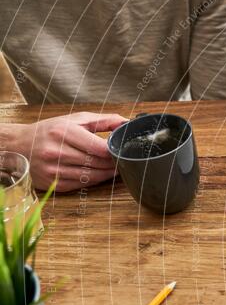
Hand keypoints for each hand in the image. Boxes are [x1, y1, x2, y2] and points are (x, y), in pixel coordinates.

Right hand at [9, 112, 126, 191]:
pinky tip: (100, 174)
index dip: (115, 152)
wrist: (18, 145)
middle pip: (98, 163)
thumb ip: (103, 121)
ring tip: (115, 168)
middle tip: (123, 161)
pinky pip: (82, 185)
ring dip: (107, 174)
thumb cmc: (50, 131)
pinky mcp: (53, 183)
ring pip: (92, 176)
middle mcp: (57, 151)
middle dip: (114, 163)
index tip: (123, 150)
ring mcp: (54, 169)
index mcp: (63, 132)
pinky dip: (95, 180)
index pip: (99, 148)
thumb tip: (126, 123)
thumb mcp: (75, 120)